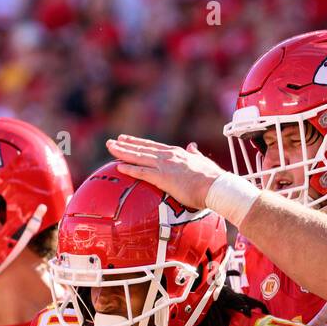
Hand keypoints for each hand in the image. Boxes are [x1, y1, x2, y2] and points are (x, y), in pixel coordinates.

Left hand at [105, 135, 226, 208]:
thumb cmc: (212, 179)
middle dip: (125, 145)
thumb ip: (195, 154)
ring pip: (138, 156)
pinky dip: (130, 168)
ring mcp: (165, 165)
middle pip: (142, 148)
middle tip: (111, 142)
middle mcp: (168, 156)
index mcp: (177, 153)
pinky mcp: (163, 177)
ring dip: (122, 152)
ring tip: (110, 148)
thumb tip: (192, 146)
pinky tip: (119, 166)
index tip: (126, 139)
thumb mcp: (202, 162)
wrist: (216, 186)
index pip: (153, 146)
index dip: (138, 142)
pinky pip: (142, 172)